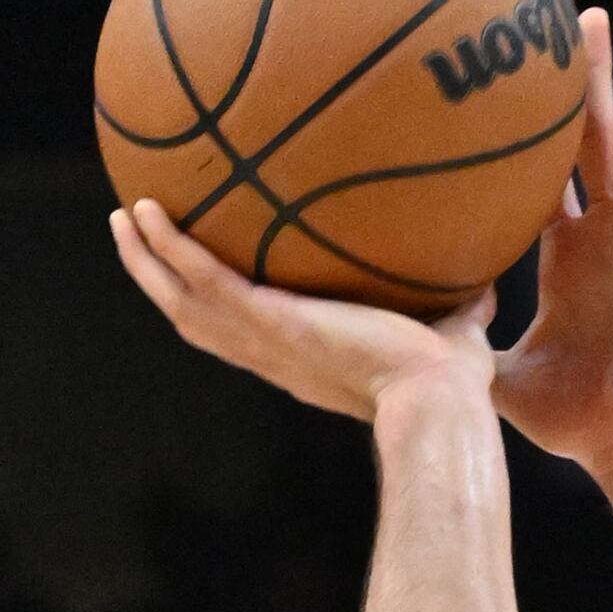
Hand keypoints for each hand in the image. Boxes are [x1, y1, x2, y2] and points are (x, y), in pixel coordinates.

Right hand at [109, 200, 496, 425]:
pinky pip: (203, 279)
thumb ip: (462, 305)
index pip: (244, 333)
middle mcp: (272, 355)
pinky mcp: (267, 322)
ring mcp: (264, 341)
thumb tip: (490, 281)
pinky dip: (170, 248)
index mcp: (301, 359)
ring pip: (183, 302)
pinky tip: (149, 209)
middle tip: (134, 236)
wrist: (437, 402)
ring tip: (123, 219)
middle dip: (160, 280)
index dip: (215, 306)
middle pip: (195, 318)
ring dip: (148, 262)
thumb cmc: (451, 384)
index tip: (200, 276)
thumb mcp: (453, 333)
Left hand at [490, 11, 612, 472]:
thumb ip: (457, 341)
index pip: (549, 177)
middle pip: (589, 140)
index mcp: (567, 257)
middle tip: (565, 16)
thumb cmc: (570, 418)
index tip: (515, 81)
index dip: (535, 130)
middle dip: (581, 80)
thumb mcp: (496, 371)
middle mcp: (602, 235)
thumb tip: (392, 335)